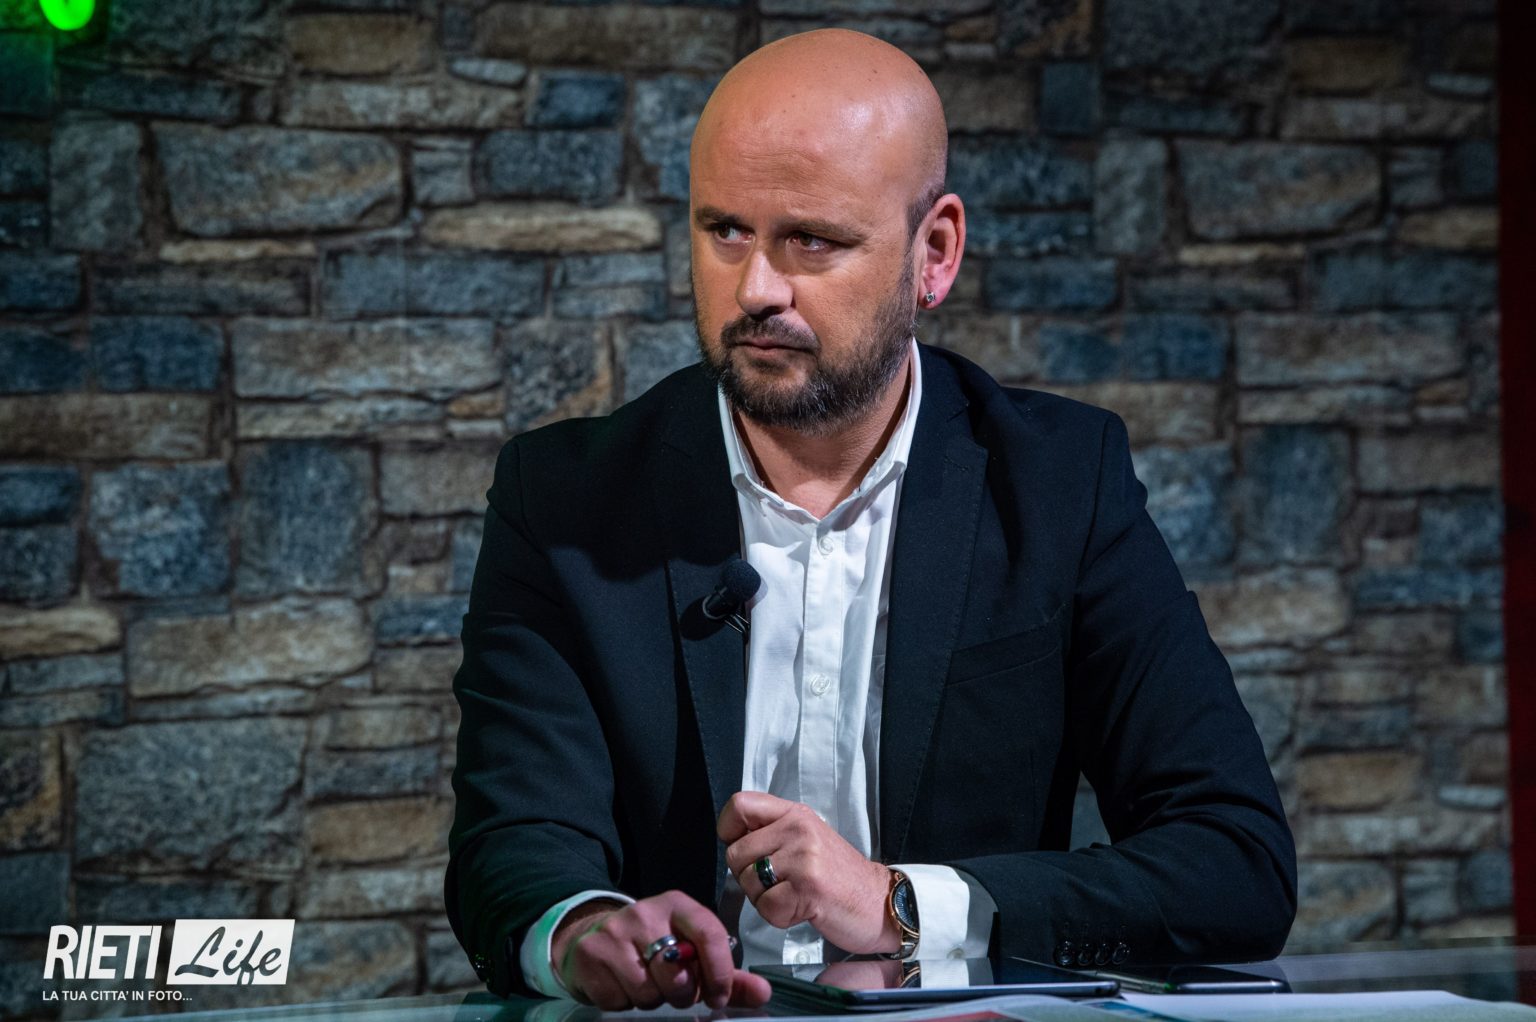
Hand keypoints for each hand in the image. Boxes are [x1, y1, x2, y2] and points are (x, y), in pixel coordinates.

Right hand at [549, 891, 769, 1009]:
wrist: (592, 936)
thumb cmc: (652, 946)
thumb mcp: (690, 950)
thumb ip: (727, 974)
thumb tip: (763, 993)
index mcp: (677, 906)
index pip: (709, 933)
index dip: (719, 972)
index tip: (719, 996)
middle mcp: (645, 913)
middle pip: (677, 975)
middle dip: (681, 994)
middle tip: (675, 987)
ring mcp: (614, 932)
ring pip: (648, 993)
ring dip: (652, 1000)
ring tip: (647, 983)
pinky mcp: (590, 955)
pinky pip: (617, 1000)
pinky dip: (623, 1003)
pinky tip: (622, 985)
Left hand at [718, 791, 898, 953]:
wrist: (880, 902)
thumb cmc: (839, 876)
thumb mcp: (807, 839)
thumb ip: (773, 832)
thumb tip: (732, 839)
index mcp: (796, 813)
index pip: (740, 804)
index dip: (729, 830)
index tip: (744, 849)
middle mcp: (799, 829)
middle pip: (736, 853)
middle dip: (749, 878)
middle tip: (779, 884)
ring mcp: (804, 857)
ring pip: (749, 883)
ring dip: (765, 900)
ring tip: (794, 896)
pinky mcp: (808, 888)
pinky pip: (766, 908)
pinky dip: (780, 917)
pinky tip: (802, 910)